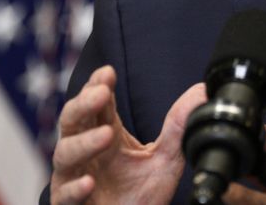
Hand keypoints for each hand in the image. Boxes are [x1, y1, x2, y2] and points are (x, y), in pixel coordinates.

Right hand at [49, 65, 205, 204]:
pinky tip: (89, 182)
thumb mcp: (165, 159)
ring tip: (107, 135)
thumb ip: (178, 128)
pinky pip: (65, 194)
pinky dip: (75, 187)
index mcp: (104, 134)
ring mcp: (73, 177)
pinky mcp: (68, 204)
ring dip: (84, 142)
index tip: (108, 73)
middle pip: (73, 119)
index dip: (97, 85)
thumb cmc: (139, 195)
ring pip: (65, 152)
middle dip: (84, 103)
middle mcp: (85, 152)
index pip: (96, 103)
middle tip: (102, 92)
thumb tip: (201, 92)